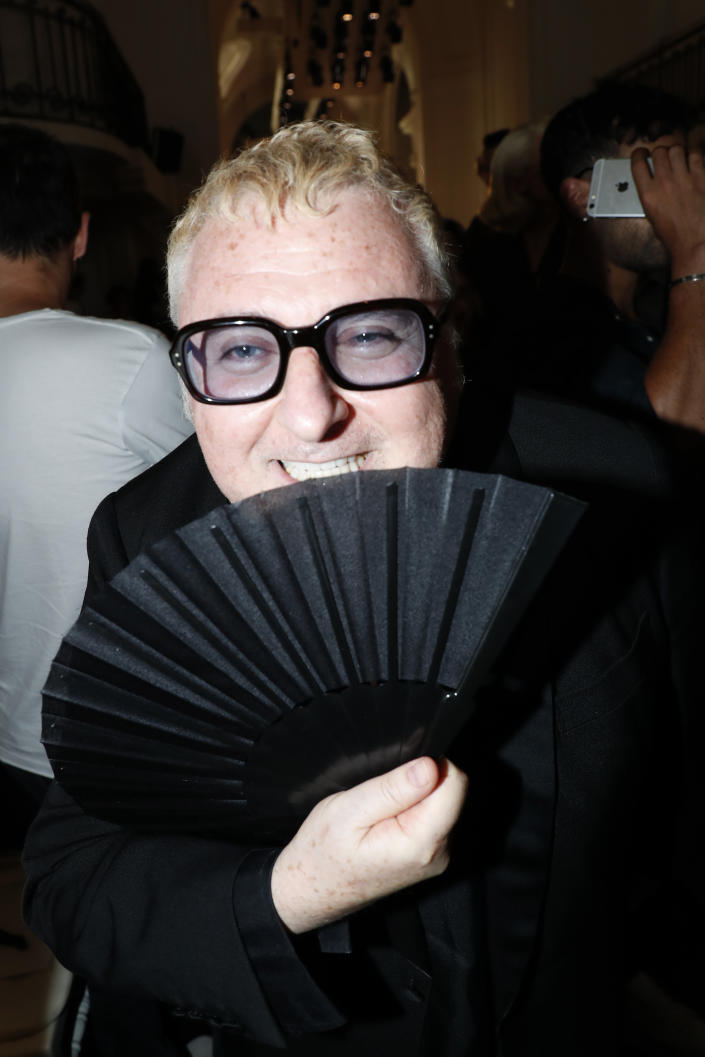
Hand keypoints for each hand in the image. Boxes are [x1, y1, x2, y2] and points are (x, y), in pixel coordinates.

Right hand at [271, 756, 467, 933]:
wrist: (310, 889)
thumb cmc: (323, 852)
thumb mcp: (349, 810)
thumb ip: (392, 789)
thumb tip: (430, 766)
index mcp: (421, 842)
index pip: (454, 783)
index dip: (430, 764)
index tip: (399, 771)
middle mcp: (438, 853)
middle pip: (451, 792)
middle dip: (421, 781)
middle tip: (380, 795)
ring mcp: (435, 857)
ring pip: (442, 803)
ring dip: (415, 796)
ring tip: (378, 808)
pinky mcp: (428, 856)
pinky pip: (432, 818)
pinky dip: (411, 810)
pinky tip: (384, 820)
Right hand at [631, 144, 704, 274]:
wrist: (696, 242)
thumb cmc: (675, 236)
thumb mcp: (653, 217)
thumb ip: (650, 195)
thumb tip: (651, 182)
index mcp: (648, 194)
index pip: (638, 163)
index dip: (639, 154)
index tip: (642, 153)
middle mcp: (664, 182)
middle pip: (659, 151)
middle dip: (660, 153)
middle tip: (664, 158)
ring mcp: (684, 178)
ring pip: (676, 149)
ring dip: (676, 151)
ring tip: (679, 158)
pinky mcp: (701, 177)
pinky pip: (695, 154)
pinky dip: (693, 154)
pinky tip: (692, 160)